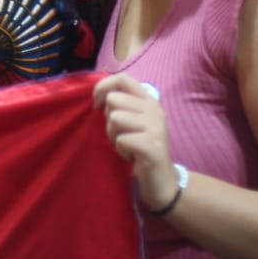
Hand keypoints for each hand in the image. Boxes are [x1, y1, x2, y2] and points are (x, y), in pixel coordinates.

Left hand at [92, 73, 179, 211]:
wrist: (161, 180)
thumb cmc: (140, 148)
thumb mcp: (131, 121)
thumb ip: (120, 105)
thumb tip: (98, 94)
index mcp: (148, 100)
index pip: (123, 78)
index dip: (103, 87)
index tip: (96, 104)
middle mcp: (154, 110)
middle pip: (113, 100)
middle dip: (108, 119)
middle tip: (120, 134)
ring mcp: (155, 127)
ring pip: (115, 119)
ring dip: (114, 136)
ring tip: (126, 145)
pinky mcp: (152, 146)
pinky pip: (121, 140)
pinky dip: (121, 150)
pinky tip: (132, 156)